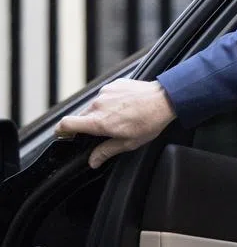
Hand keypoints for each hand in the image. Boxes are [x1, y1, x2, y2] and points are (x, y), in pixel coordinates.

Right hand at [56, 79, 175, 168]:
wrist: (165, 99)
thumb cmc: (150, 121)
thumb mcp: (129, 142)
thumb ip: (106, 151)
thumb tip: (93, 162)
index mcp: (98, 121)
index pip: (66, 124)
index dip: (61, 131)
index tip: (64, 134)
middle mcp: (98, 105)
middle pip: (81, 116)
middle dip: (89, 124)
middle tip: (105, 130)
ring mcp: (105, 93)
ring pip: (94, 105)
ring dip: (101, 112)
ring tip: (120, 117)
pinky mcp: (113, 85)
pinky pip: (105, 95)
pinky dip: (111, 101)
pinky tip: (125, 106)